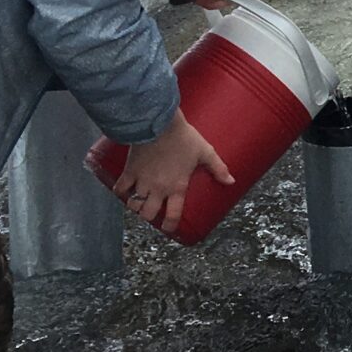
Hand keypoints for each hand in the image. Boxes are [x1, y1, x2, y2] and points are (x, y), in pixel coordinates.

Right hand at [113, 113, 234, 235]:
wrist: (159, 124)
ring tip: (138, 201)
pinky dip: (119, 192)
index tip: (169, 227)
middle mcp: (158, 188)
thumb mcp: (205, 152)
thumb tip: (231, 181)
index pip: (173, 214)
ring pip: (133, 204)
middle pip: (147, 213)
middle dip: (148, 216)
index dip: (170, 225)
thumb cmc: (183, 138)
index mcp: (177, 187)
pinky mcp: (130, 171)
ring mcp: (142, 181)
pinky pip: (120, 188)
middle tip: (151, 210)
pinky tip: (122, 191)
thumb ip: (218, 168)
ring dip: (135, 205)